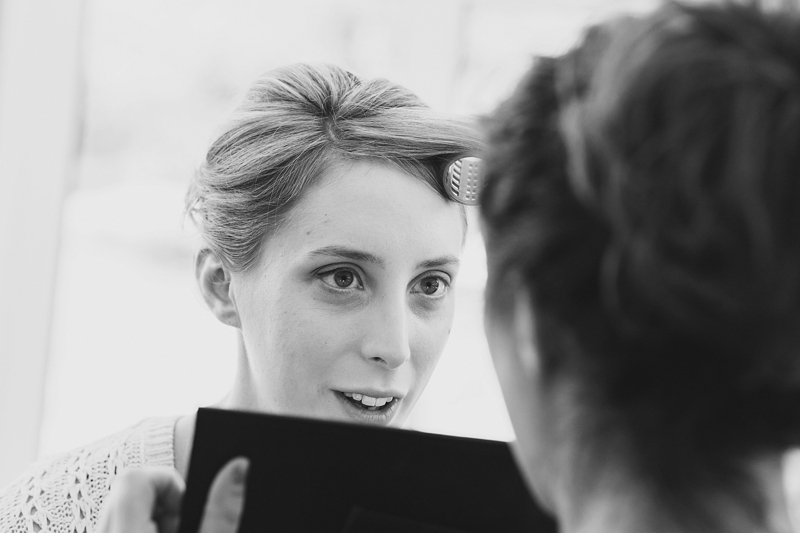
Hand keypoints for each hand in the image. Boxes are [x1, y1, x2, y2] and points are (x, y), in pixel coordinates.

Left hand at [97, 457, 248, 532]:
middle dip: (163, 505)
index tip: (186, 511)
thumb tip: (238, 466)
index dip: (167, 485)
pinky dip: (140, 531)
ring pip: (121, 511)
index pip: (134, 478)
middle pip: (127, 491)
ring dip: (153, 520)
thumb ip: (221, 510)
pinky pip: (116, 527)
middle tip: (183, 532)